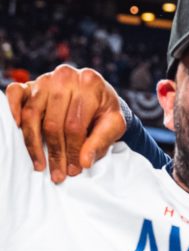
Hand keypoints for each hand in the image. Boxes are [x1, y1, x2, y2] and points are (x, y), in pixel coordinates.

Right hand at [5, 66, 125, 182]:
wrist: (96, 95)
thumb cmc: (104, 111)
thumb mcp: (114, 124)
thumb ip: (101, 141)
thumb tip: (84, 162)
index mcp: (90, 83)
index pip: (75, 125)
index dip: (73, 151)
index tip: (74, 170)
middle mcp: (66, 76)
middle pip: (53, 123)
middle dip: (56, 153)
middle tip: (58, 174)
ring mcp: (46, 79)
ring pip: (32, 114)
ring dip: (34, 143)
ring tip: (40, 164)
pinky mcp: (30, 83)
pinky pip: (15, 94)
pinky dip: (13, 110)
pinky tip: (18, 129)